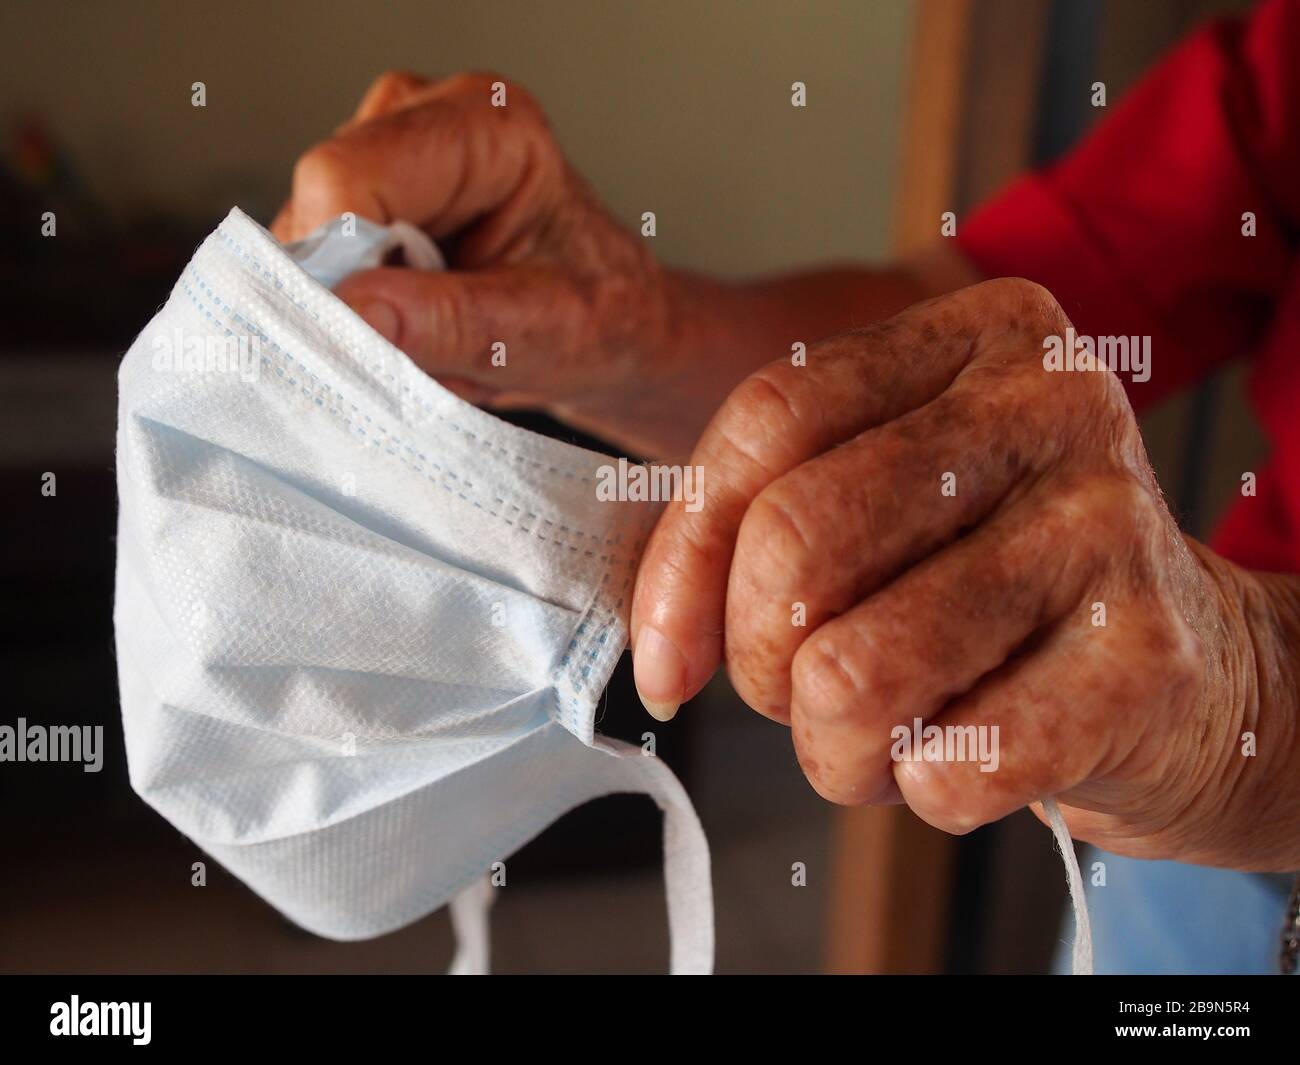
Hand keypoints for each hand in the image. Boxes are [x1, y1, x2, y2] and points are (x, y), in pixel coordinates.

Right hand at [273, 71, 765, 457]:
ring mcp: (384, 160)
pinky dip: (358, 315)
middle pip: (320, 207)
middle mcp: (424, 122)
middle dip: (356, 295)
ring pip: (309, 245)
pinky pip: (318, 268)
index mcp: (484, 127)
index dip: (340, 261)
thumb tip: (356, 313)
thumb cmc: (602, 320)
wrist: (615, 333)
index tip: (364, 333)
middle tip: (426, 348)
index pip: (352, 175)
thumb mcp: (546, 333)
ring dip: (360, 313)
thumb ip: (455, 323)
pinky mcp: (360, 207)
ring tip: (436, 340)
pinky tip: (415, 329)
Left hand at [630, 277, 1299, 870]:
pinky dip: (924, 789)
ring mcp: (1107, 523)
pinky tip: (967, 752)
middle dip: (760, 663)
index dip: (684, 559)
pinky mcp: (1148, 657)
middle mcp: (1048, 404)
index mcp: (972, 335)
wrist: (1185, 667)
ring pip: (853, 671)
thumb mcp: (891, 498)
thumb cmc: (996, 579)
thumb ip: (765, 520)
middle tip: (799, 695)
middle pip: (795, 541)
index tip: (668, 661)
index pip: (767, 419)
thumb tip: (658, 645)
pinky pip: (948, 766)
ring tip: (877, 738)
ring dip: (835, 746)